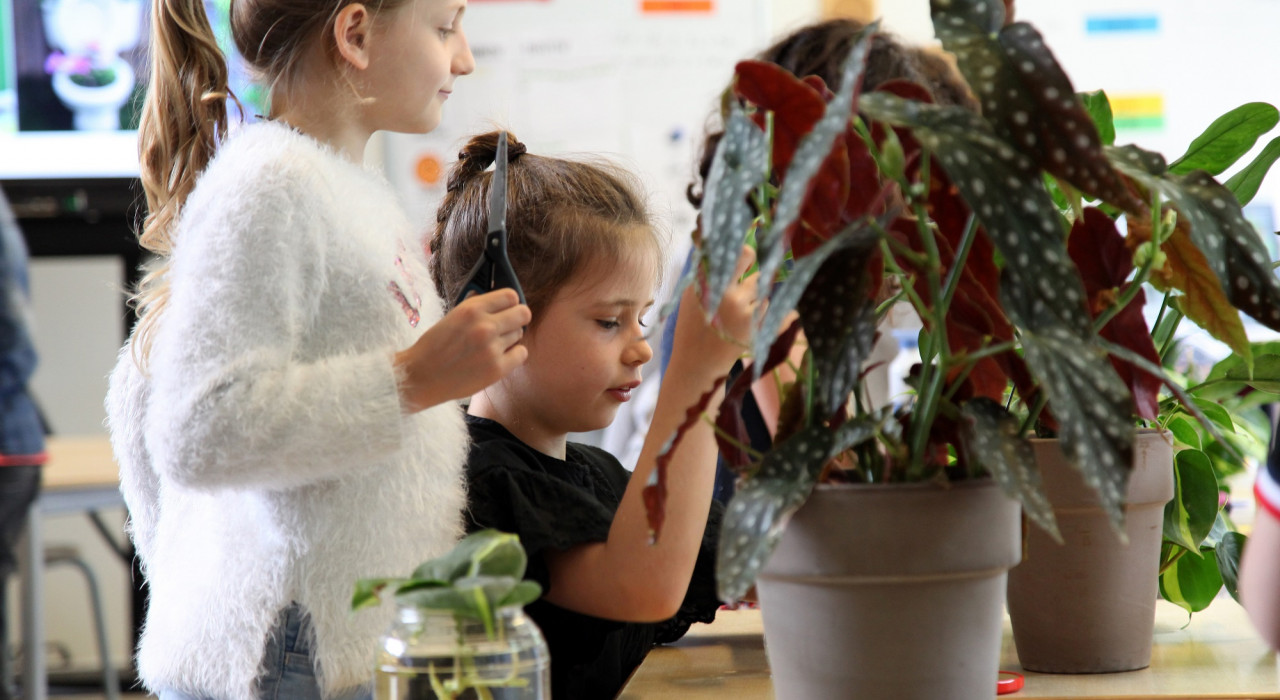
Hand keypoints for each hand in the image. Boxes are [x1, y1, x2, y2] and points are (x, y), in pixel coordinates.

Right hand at [395, 289, 530, 412]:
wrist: (420, 377)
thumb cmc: (434, 347)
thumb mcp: (452, 317)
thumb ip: (476, 308)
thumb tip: (499, 300)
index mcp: (471, 309)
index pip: (510, 296)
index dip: (510, 303)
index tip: (507, 309)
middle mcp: (484, 326)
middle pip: (523, 313)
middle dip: (516, 319)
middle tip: (506, 327)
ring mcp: (492, 348)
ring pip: (520, 334)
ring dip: (510, 339)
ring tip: (491, 347)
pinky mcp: (497, 369)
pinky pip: (521, 354)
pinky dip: (513, 355)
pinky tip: (498, 358)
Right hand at [670, 246, 758, 375]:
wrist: (698, 363)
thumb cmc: (693, 326)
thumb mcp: (692, 295)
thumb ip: (705, 270)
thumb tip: (714, 240)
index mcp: (705, 280)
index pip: (726, 248)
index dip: (736, 240)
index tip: (739, 239)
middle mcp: (723, 289)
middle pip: (748, 255)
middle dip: (750, 257)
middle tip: (746, 266)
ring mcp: (740, 305)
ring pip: (759, 282)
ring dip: (753, 290)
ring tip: (737, 308)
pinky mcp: (754, 321)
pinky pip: (766, 303)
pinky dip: (759, 309)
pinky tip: (743, 322)